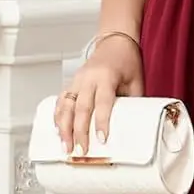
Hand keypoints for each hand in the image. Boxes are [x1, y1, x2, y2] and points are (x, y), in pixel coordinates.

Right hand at [54, 34, 143, 154]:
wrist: (115, 43)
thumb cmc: (127, 61)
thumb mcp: (136, 82)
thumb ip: (133, 104)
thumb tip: (131, 128)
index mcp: (107, 76)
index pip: (103, 102)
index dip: (102, 122)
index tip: (102, 139)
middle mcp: (88, 78)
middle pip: (81, 108)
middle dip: (79, 132)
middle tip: (81, 150)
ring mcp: (77, 80)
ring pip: (66, 106)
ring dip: (64, 128)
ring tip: (66, 146)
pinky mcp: (71, 83)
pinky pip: (61, 101)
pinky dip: (58, 117)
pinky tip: (58, 131)